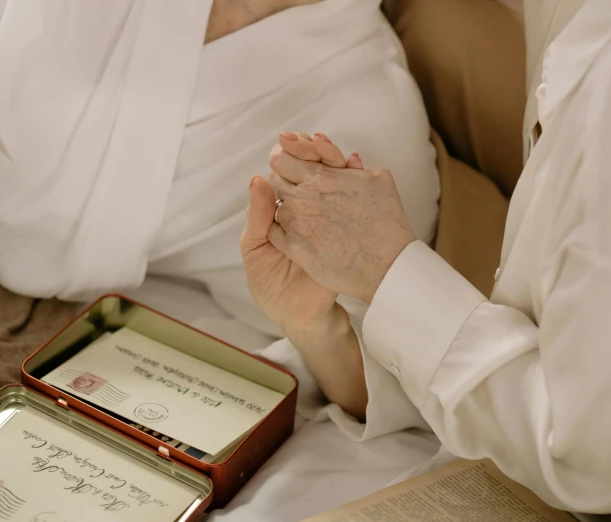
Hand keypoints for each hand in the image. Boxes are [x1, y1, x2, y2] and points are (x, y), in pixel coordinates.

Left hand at [241, 132, 368, 418]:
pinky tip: (353, 166)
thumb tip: (258, 180)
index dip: (290, 155)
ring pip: (335, 180)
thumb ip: (258, 217)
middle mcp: (308, 211)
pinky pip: (351, 201)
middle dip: (317, 151)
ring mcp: (330, 220)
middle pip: (314, 170)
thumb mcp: (257, 249)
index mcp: (284, 212)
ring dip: (337, 161)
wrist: (299, 316)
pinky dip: (354, 181)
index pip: (287, 173)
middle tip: (317, 141)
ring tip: (338, 152)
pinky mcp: (346, 232)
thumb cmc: (271, 284)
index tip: (291, 141)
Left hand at [268, 133, 415, 302]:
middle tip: (302, 190)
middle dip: (285, 181)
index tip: (293, 166)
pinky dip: (284, 230)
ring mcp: (296, 224)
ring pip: (277, 206)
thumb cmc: (387, 222)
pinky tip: (303, 233)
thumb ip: (353, 165)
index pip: (282, 158)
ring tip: (309, 215)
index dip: (286, 159)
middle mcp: (302, 198)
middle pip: (275, 180)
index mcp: (320, 177)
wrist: (387, 265)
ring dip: (287, 207)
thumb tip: (343, 158)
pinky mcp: (294, 248)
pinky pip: (275, 232)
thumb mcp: (378, 178)